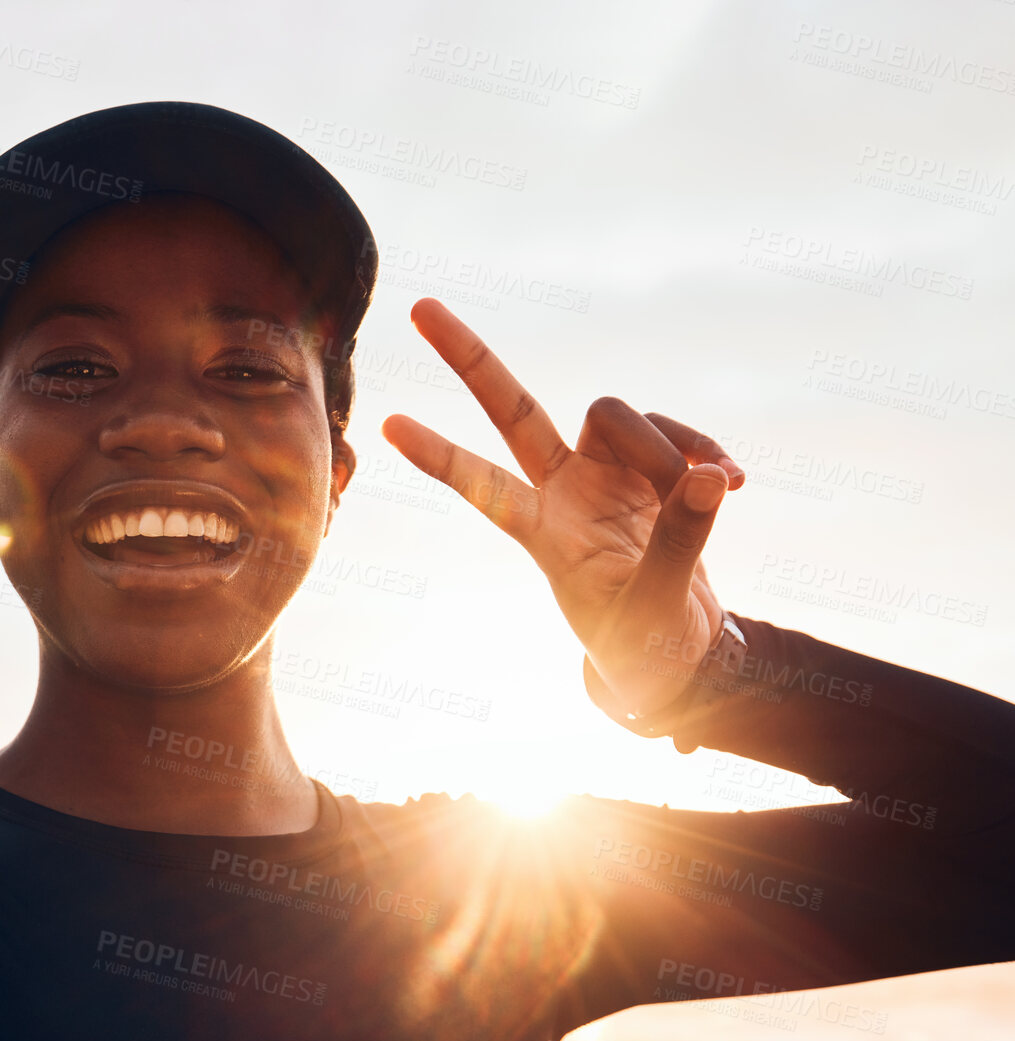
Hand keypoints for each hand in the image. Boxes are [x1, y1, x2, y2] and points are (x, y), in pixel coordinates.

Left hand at [381, 298, 744, 717]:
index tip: (387, 426)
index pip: (483, 488)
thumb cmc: (646, 644)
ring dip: (666, 445)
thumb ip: (680, 542)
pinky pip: (676, 435)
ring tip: (708, 489)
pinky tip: (733, 482)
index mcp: (544, 534)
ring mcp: (603, 475)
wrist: (678, 652)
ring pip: (613, 415)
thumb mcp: (657, 607)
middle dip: (469, 360)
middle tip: (419, 308)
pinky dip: (706, 450)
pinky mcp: (651, 471)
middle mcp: (562, 491)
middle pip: (512, 410)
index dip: (440, 457)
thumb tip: (710, 476)